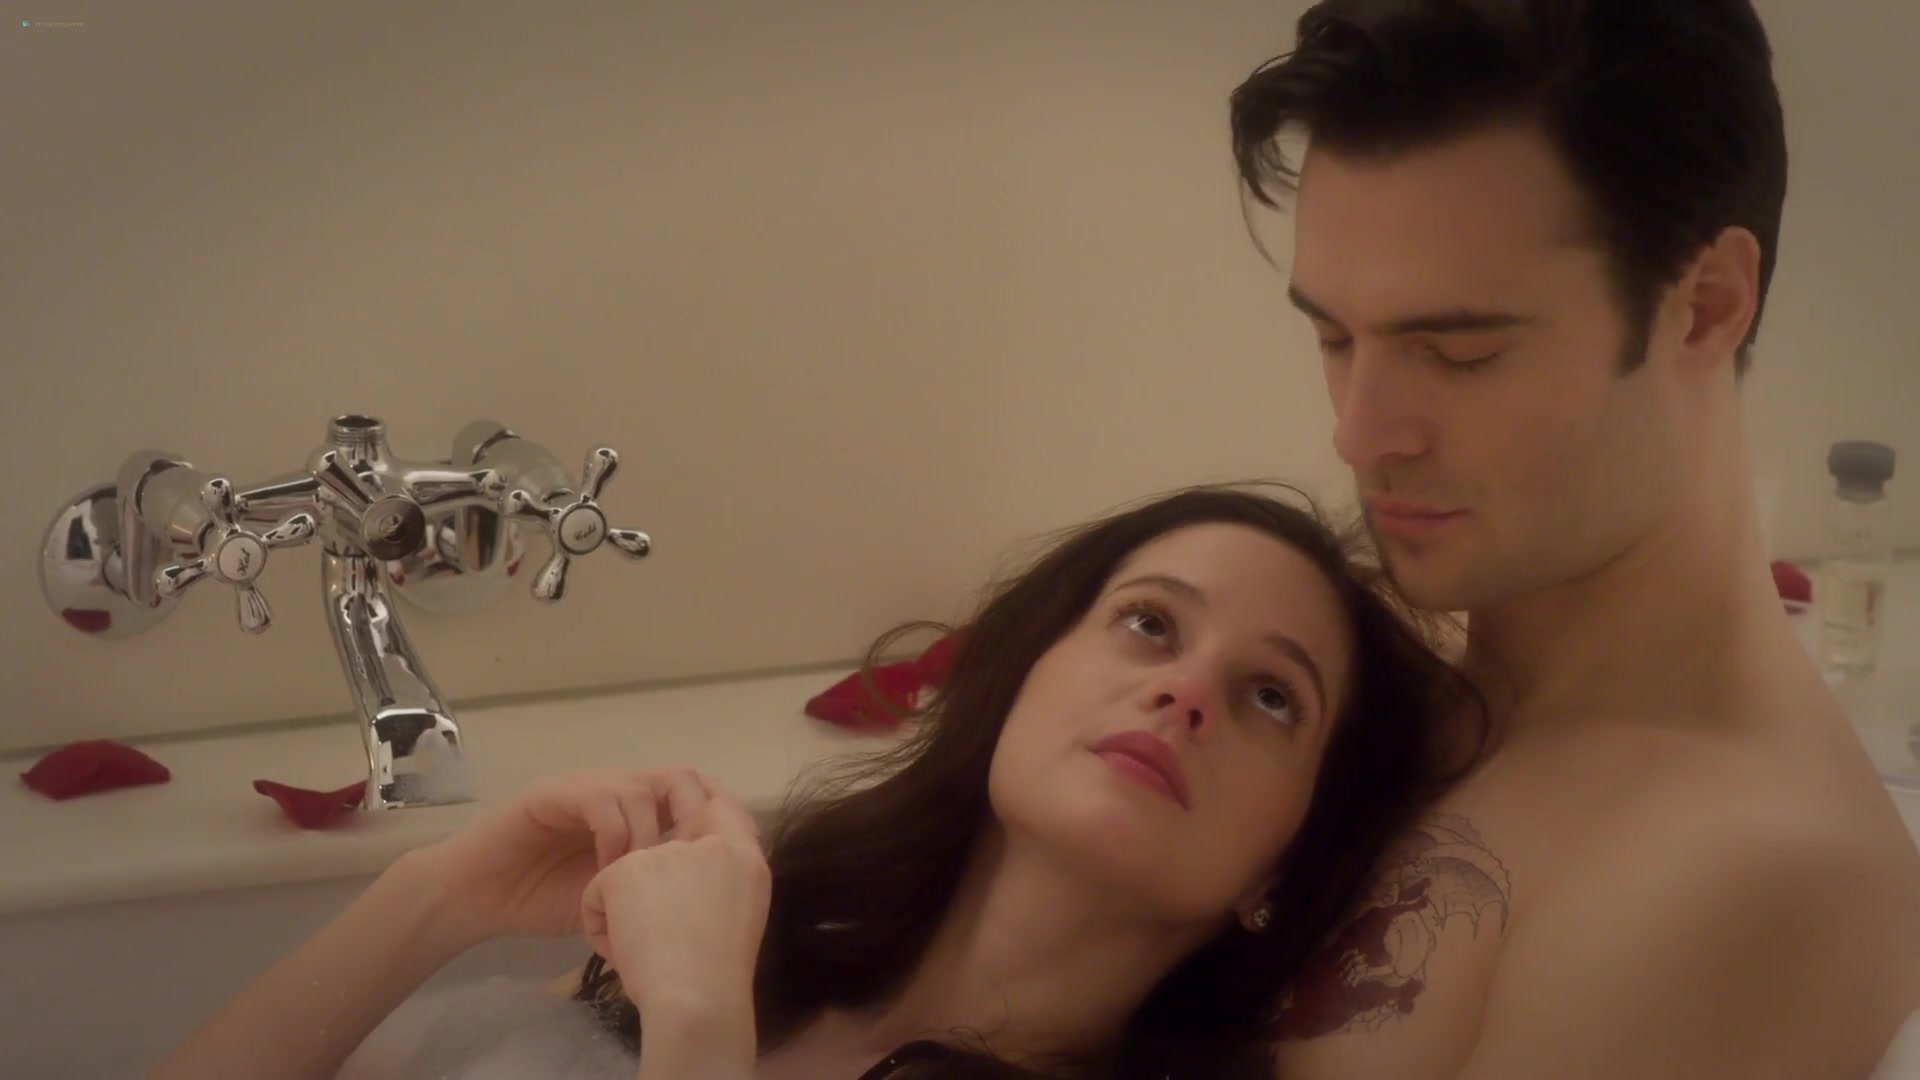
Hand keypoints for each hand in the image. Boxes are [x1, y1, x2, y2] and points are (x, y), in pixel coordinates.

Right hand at [409, 767, 709, 945]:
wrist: (477, 899)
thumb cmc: (542, 900)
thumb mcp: (613, 896)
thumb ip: (649, 884)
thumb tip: (705, 894)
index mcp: (635, 814)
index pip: (693, 796)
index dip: (714, 821)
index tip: (725, 863)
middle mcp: (615, 791)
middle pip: (679, 780)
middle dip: (692, 819)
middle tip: (688, 866)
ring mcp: (583, 788)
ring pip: (641, 788)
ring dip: (647, 837)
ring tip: (637, 879)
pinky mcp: (551, 794)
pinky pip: (599, 799)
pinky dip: (613, 836)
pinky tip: (605, 873)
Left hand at [580, 772, 770, 1014]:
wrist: (696, 999)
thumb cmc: (722, 975)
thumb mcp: (742, 913)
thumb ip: (724, 880)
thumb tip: (693, 876)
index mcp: (744, 855)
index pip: (721, 808)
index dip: (698, 819)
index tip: (685, 848)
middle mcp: (708, 842)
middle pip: (668, 842)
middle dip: (654, 879)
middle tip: (660, 928)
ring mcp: (664, 852)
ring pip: (630, 873)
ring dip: (630, 909)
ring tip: (646, 951)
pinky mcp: (623, 870)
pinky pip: (597, 894)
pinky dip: (601, 927)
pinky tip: (622, 952)